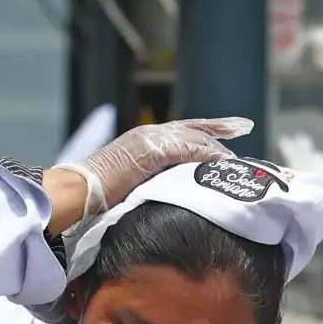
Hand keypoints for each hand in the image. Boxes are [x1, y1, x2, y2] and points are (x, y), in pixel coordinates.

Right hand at [53, 117, 253, 226]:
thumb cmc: (97, 197)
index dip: (205, 131)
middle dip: (220, 126)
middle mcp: (149, 133)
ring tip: (238, 155)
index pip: (181, 131)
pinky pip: (187, 151)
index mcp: (143, 140)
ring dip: (217, 146)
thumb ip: (151, 183)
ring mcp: (150, 140)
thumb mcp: (131, 186)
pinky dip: (207, 156)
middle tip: (244, 126)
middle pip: (193, 127)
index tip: (226, 133)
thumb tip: (169, 197)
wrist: (79, 192)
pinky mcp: (152, 151)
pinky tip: (223, 162)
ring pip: (194, 138)